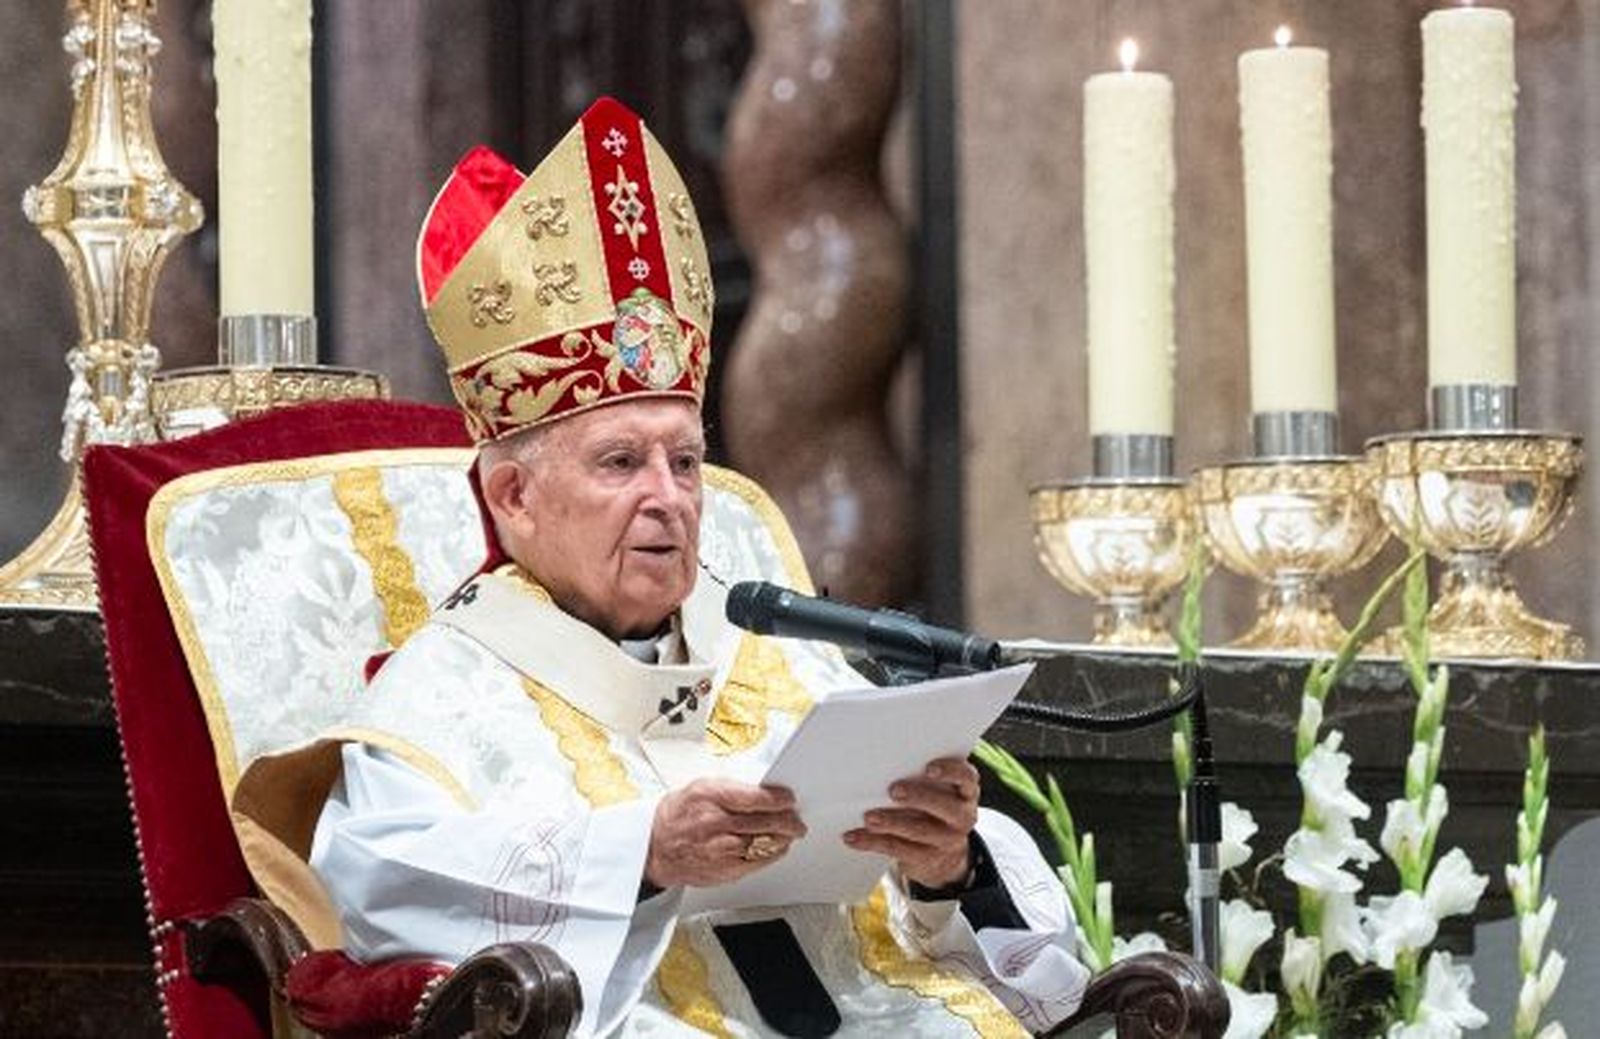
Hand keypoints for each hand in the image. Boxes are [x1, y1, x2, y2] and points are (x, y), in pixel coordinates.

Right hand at [645, 779, 805, 888]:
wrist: (654, 848)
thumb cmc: (678, 815)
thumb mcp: (700, 788)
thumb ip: (732, 787)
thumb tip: (765, 788)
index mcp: (709, 797)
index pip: (755, 798)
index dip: (778, 799)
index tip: (789, 798)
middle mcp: (715, 823)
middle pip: (765, 822)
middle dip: (788, 820)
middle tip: (797, 818)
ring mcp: (720, 849)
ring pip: (765, 843)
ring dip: (784, 837)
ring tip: (791, 831)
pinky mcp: (724, 870)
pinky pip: (758, 862)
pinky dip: (773, 853)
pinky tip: (777, 846)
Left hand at [844, 756, 978, 889]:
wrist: (944, 854)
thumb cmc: (932, 807)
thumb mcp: (937, 792)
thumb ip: (920, 777)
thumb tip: (882, 763)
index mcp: (966, 792)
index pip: (965, 777)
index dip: (950, 771)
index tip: (929, 769)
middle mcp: (962, 816)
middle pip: (944, 806)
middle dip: (918, 797)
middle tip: (893, 791)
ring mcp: (946, 840)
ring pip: (919, 831)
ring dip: (890, 823)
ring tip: (868, 818)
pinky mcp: (925, 858)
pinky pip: (897, 849)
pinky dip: (872, 842)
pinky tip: (853, 837)